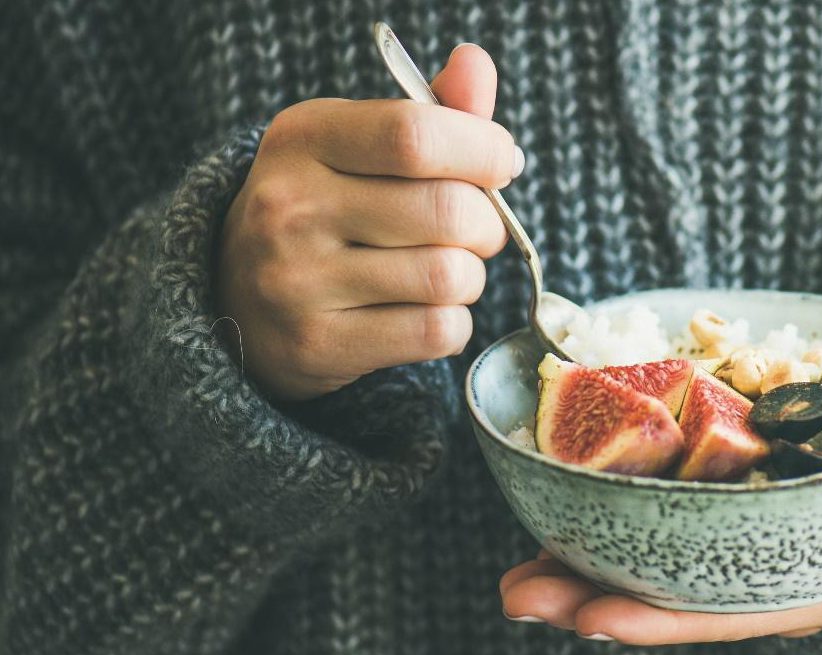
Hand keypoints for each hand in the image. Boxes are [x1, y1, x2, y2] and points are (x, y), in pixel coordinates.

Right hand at [216, 44, 522, 400]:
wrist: (238, 298)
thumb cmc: (327, 209)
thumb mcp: (360, 146)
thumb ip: (431, 109)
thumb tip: (477, 63)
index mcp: (304, 136)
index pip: (416, 135)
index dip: (483, 150)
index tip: (500, 163)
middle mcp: (289, 204)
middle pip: (448, 212)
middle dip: (487, 225)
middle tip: (475, 230)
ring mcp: (296, 280)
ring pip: (449, 276)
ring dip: (470, 278)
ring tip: (445, 271)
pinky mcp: (316, 342)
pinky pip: (436, 332)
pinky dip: (451, 324)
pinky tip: (423, 311)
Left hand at [499, 428, 821, 642]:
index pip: (735, 615)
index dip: (662, 619)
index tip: (589, 618)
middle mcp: (785, 579)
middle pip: (679, 599)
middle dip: (596, 601)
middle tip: (514, 592)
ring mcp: (766, 547)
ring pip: (667, 566)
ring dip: (591, 567)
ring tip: (516, 567)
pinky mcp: (757, 508)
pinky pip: (682, 524)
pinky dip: (624, 519)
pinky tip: (570, 510)